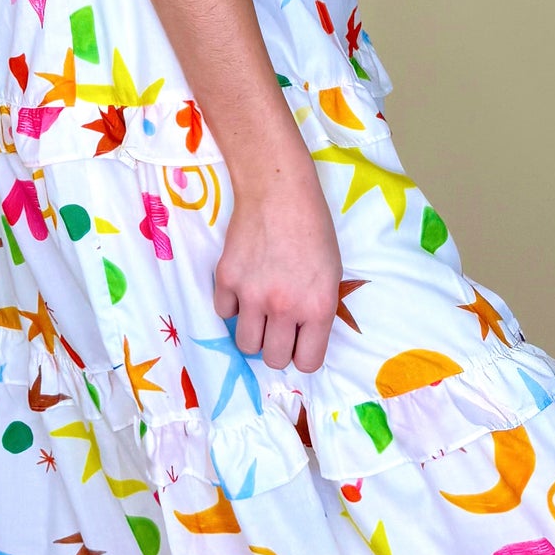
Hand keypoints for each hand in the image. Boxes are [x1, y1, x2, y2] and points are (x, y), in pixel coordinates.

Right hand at [213, 139, 342, 372]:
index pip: (308, 363)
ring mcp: (252, 295)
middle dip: (277, 348)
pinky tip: (243, 283)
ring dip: (253, 332)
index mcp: (318, 307)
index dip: (303, 354)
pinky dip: (232, 304)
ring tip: (258, 310)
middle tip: (278, 327)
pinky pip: (224, 312)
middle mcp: (285, 307)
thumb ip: (317, 311)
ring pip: (245, 345)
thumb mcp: (331, 274)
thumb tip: (301, 341)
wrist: (278, 192)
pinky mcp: (226, 279)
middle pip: (274, 359)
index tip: (300, 343)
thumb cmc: (313, 229)